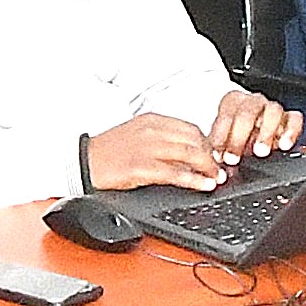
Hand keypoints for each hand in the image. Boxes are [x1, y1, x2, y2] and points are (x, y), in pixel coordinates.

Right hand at [84, 112, 228, 193]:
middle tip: (221, 168)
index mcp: (152, 120)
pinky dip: (194, 179)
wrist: (84, 161)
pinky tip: (204, 185)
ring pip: (189, 154)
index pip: (190, 128)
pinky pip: (175, 173)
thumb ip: (162, 138)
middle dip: (212, 156)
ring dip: (208, 167)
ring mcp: (147, 148)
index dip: (207, 143)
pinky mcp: (141, 168)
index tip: (215, 155)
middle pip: (194, 140)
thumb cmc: (109, 150)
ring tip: (217, 178)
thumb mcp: (137, 134)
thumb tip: (188, 150)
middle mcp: (152, 131)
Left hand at [208, 90, 303, 160]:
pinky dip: (291, 131)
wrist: (250, 131)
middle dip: (238, 138)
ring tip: (260, 152)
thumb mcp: (222, 140)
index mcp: (232, 101)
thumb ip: (218, 147)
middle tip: (234, 158)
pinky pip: (295, 118)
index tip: (217, 154)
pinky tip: (284, 145)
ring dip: (265, 133)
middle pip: (247, 112)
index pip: (226, 114)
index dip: (220, 135)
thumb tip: (212, 163)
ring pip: (273, 111)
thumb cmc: (233, 135)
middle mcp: (253, 102)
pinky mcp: (289, 118)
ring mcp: (272, 108)